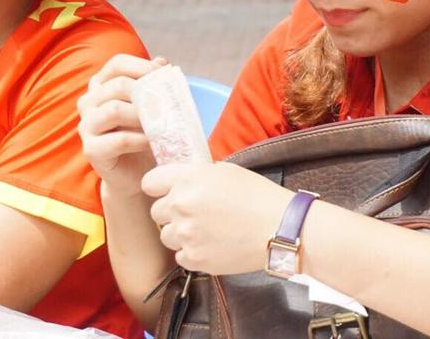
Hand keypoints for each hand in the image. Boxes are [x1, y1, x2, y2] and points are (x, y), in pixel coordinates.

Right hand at [77, 54, 166, 196]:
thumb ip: (153, 83)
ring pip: (114, 110)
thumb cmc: (143, 136)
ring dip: (143, 116)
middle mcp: (88, 102)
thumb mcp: (150, 107)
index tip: (163, 75)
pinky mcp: (91, 150)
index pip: (117, 64)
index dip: (141, 66)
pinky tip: (153, 142)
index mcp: (101, 85)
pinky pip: (119, 140)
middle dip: (146, 93)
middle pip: (118, 85)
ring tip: (161, 124)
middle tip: (167, 104)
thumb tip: (162, 61)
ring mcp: (86, 126)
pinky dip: (141, 140)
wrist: (136, 175)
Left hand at [142, 162, 290, 274]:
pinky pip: (180, 256)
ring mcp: (186, 234)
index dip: (158, 188)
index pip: (149, 182)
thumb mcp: (223, 171)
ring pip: (167, 236)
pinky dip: (192, 253)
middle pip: (156, 212)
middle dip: (171, 213)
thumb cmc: (257, 196)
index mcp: (187, 179)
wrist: (281, 228)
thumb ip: (194, 175)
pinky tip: (212, 245)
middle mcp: (181, 205)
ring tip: (206, 231)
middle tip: (195, 214)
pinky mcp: (195, 258)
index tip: (165, 192)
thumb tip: (178, 181)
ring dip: (181, 234)